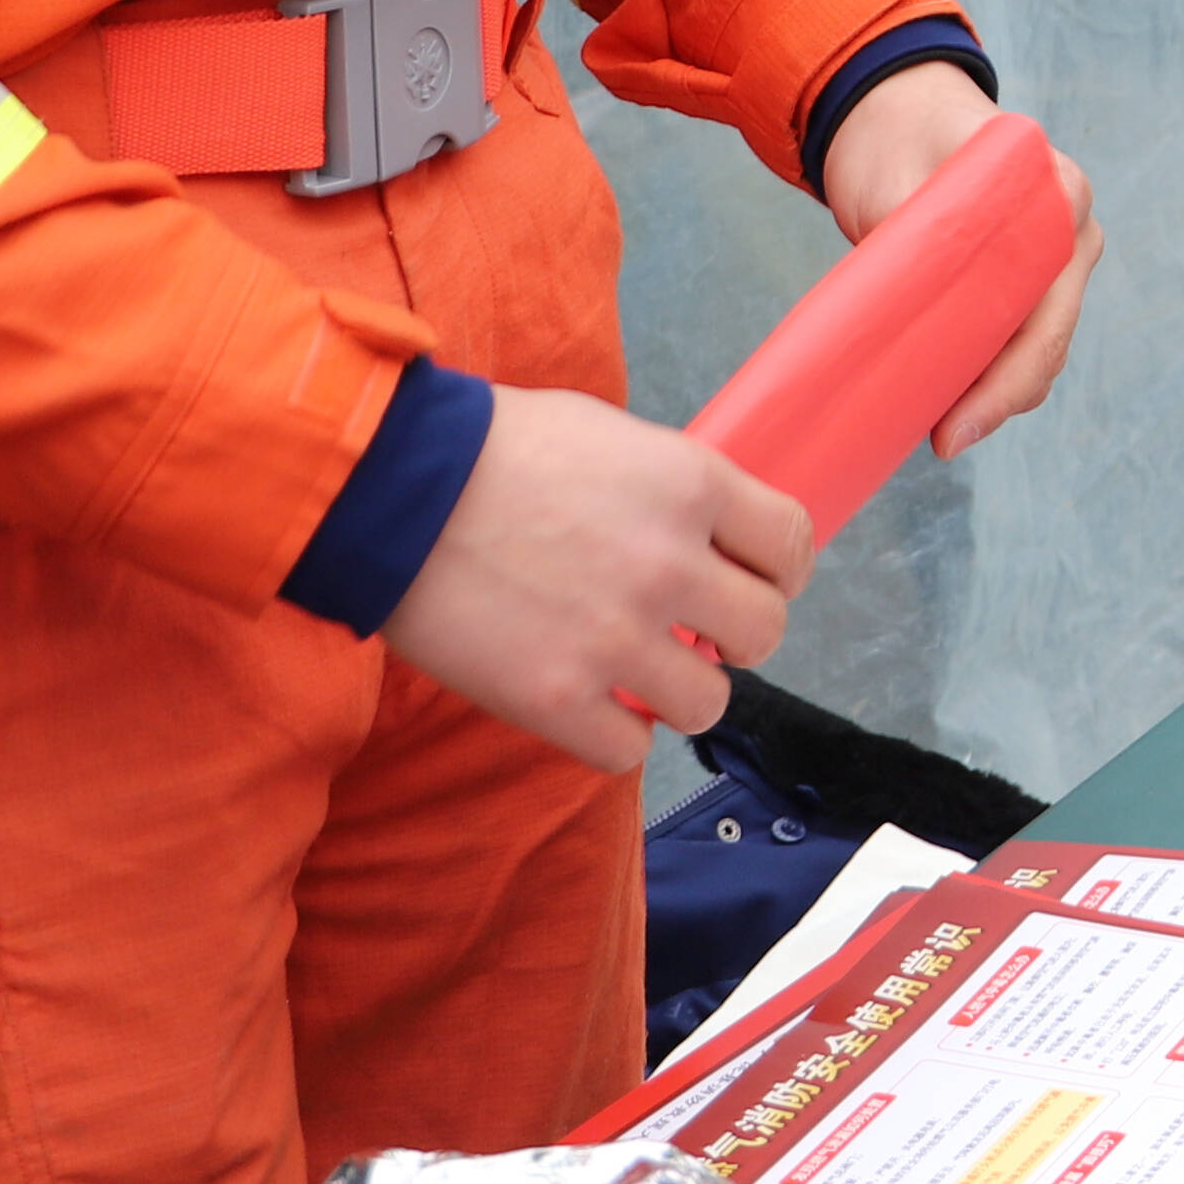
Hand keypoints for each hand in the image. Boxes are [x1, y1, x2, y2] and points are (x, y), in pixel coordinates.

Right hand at [383, 389, 807, 766]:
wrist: (390, 488)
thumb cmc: (491, 448)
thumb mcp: (609, 435)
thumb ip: (672, 488)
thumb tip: (711, 536)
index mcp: (691, 484)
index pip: (793, 545)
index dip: (779, 570)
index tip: (755, 579)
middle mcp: (670, 563)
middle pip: (766, 632)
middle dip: (735, 635)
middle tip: (694, 630)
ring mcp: (617, 638)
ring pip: (707, 704)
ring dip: (678, 691)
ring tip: (637, 670)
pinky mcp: (558, 698)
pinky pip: (629, 749)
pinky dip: (615, 733)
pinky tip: (589, 703)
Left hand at [818, 66, 1102, 454]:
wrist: (896, 113)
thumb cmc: (898, 137)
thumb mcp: (899, 179)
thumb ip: (916, 236)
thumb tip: (906, 317)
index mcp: (1056, 192)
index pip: (1047, 307)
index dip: (1007, 377)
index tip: (956, 424)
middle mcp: (1072, 224)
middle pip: (1051, 336)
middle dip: (1001, 398)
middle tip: (942, 442)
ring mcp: (1058, 251)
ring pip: (1042, 345)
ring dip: (998, 392)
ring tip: (940, 428)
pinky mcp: (1031, 275)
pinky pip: (1024, 336)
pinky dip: (992, 372)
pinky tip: (952, 403)